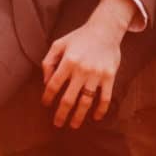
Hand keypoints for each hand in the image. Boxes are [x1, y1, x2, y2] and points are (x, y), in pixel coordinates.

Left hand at [41, 0, 134, 127]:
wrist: (105, 30)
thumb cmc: (79, 37)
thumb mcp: (59, 43)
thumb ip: (49, 61)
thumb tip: (46, 82)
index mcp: (68, 61)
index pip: (54, 85)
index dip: (48, 97)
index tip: (45, 105)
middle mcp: (81, 70)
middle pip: (69, 98)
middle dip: (61, 114)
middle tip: (57, 124)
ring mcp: (96, 75)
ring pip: (86, 102)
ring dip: (79, 116)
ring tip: (73, 125)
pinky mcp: (109, 77)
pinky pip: (105, 98)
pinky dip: (101, 110)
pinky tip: (96, 117)